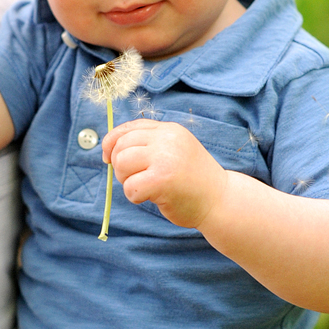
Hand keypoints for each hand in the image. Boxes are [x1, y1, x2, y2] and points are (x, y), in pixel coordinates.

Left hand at [102, 120, 226, 229]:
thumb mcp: (175, 151)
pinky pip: (130, 187)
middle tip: (134, 179)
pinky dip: (134, 196)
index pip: (129, 127)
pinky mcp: (162, 180)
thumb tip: (110, 149)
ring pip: (122, 163)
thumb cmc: (193, 181)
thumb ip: (150, 145)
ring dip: (126, 180)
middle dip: (119, 165)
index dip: (111, 142)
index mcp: (170, 130)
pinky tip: (150, 198)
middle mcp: (167, 139)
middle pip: (121, 145)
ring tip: (143, 187)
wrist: (220, 201)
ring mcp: (165, 158)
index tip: (108, 158)